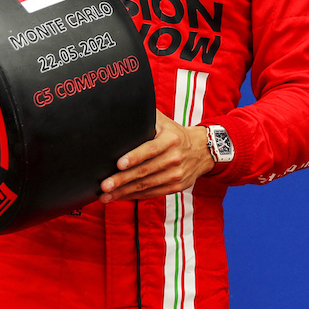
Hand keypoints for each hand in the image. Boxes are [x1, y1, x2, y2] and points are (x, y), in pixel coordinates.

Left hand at [99, 110, 213, 202]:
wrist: (203, 150)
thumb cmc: (175, 134)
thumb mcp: (164, 122)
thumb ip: (145, 117)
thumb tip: (122, 111)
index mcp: (171, 139)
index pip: (150, 149)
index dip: (134, 157)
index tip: (119, 164)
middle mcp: (175, 158)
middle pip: (145, 171)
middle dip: (123, 179)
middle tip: (105, 185)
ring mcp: (176, 175)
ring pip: (146, 185)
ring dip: (124, 192)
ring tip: (106, 195)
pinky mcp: (176, 187)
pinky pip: (152, 193)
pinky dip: (135, 196)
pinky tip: (120, 197)